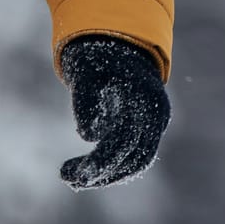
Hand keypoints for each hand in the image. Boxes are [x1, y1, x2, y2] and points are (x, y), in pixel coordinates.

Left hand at [57, 36, 169, 190]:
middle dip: (101, 174)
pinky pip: (133, 159)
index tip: (75, 172)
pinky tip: (84, 171)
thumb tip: (88, 135)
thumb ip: (85, 99)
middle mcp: (157, 113)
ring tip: (71, 177)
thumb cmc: (98, 57)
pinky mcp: (149, 133)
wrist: (119, 45)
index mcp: (144, 95)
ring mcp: (157, 124)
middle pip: (135, 158)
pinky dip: (110, 169)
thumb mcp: (86, 71)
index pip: (126, 139)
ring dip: (105, 176)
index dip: (102, 161)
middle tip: (67, 177)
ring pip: (136, 164)